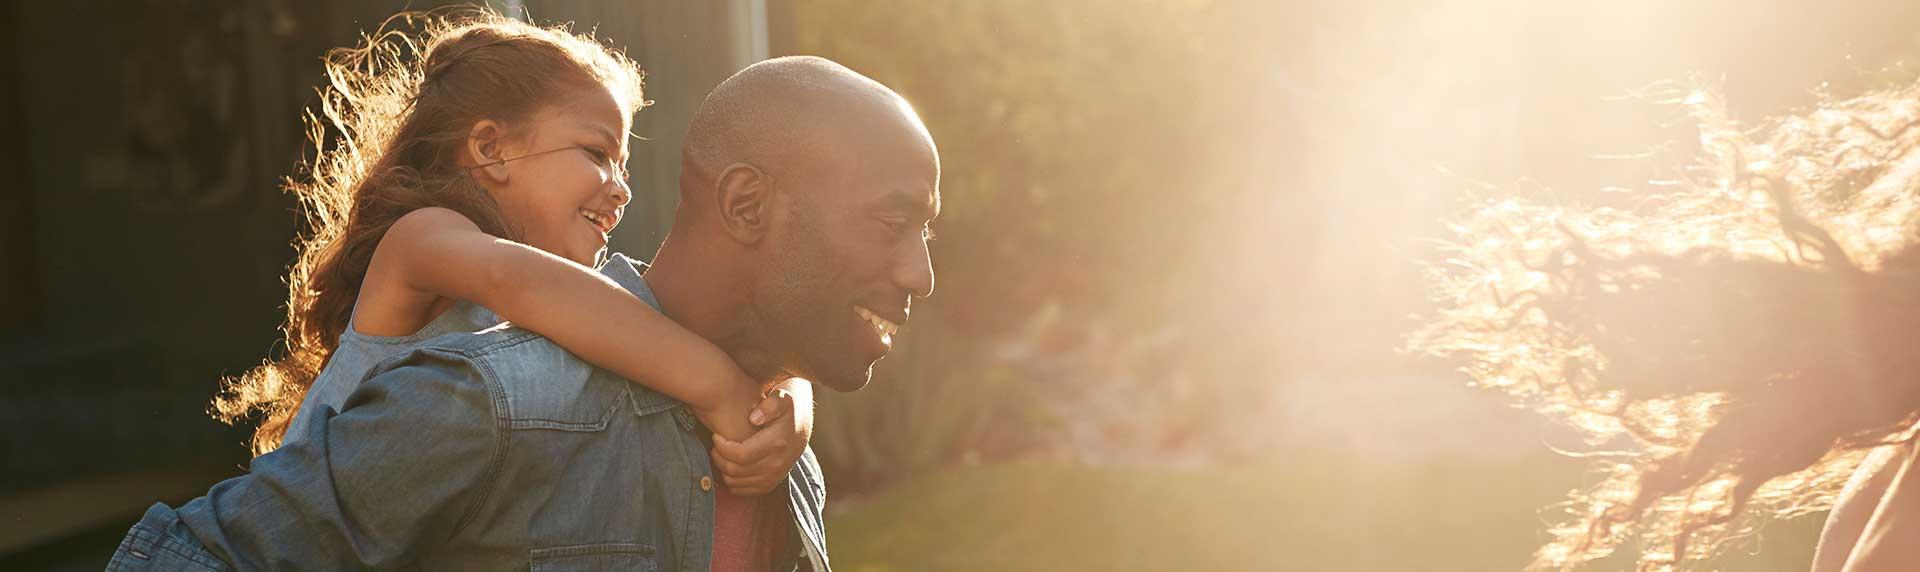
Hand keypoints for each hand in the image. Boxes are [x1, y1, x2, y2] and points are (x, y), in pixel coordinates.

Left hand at [710, 379, 813, 494]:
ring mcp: (773, 477)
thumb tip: (754, 418)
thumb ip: (770, 405)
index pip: (740, 454)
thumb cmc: (787, 409)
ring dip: (722, 469)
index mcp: (776, 443)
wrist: (801, 427)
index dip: (722, 447)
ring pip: (735, 482)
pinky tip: (730, 464)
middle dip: (718, 457)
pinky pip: (742, 491)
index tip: (716, 436)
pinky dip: (731, 481)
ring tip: (721, 453)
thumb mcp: (783, 398)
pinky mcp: (770, 485)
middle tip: (715, 444)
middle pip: (735, 470)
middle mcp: (776, 464)